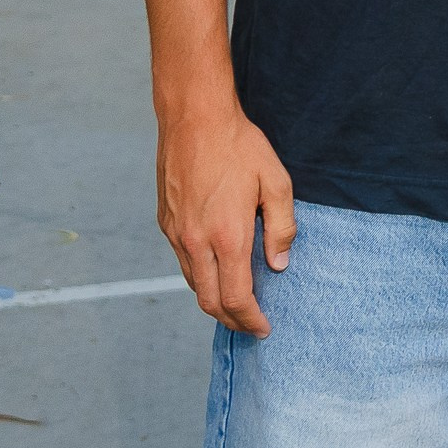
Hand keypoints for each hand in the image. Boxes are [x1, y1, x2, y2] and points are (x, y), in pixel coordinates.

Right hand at [156, 100, 293, 335]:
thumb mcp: (275, 182)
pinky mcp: (166, 222)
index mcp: (227, 236)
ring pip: (193, 284)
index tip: (263, 329)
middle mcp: (196, 242)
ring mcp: (177, 234)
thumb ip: (281, 227)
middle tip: (251, 326)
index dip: (250, 320)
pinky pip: (183, 262)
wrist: (194, 118)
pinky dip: (201, 277)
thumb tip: (279, 264)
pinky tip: (217, 271)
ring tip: (237, 304)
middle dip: (231, 320)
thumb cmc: (239, 146)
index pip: (236, 298)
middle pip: (209, 301)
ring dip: (214, 300)